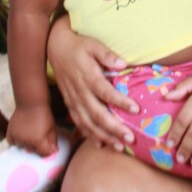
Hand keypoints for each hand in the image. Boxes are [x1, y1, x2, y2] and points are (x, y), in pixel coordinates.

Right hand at [7, 103, 57, 156]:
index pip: (44, 154)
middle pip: (32, 150)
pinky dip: (16, 141)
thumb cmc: (44, 114)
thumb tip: (54, 151)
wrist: (31, 102)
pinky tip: (21, 135)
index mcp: (38, 141)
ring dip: (27, 143)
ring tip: (31, 133)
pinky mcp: (10, 132)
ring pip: (22, 147)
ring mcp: (17, 137)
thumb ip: (53, 141)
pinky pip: (12, 142)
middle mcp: (26, 141)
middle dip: (37, 146)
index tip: (50, 146)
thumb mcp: (52, 128)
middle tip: (40, 136)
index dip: (48, 150)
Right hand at [47, 19, 138, 149]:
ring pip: (88, 123)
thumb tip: (123, 64)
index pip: (105, 92)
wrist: (55, 49)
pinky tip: (101, 144)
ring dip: (104, 136)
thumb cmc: (79, 46)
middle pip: (97, 114)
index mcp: (88, 77)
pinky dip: (89, 135)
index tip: (136, 109)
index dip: (120, 102)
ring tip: (120, 146)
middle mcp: (80, 92)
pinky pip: (79, 123)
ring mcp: (73, 101)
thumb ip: (107, 55)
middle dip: (114, 128)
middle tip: (130, 138)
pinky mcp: (70, 105)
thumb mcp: (94, 45)